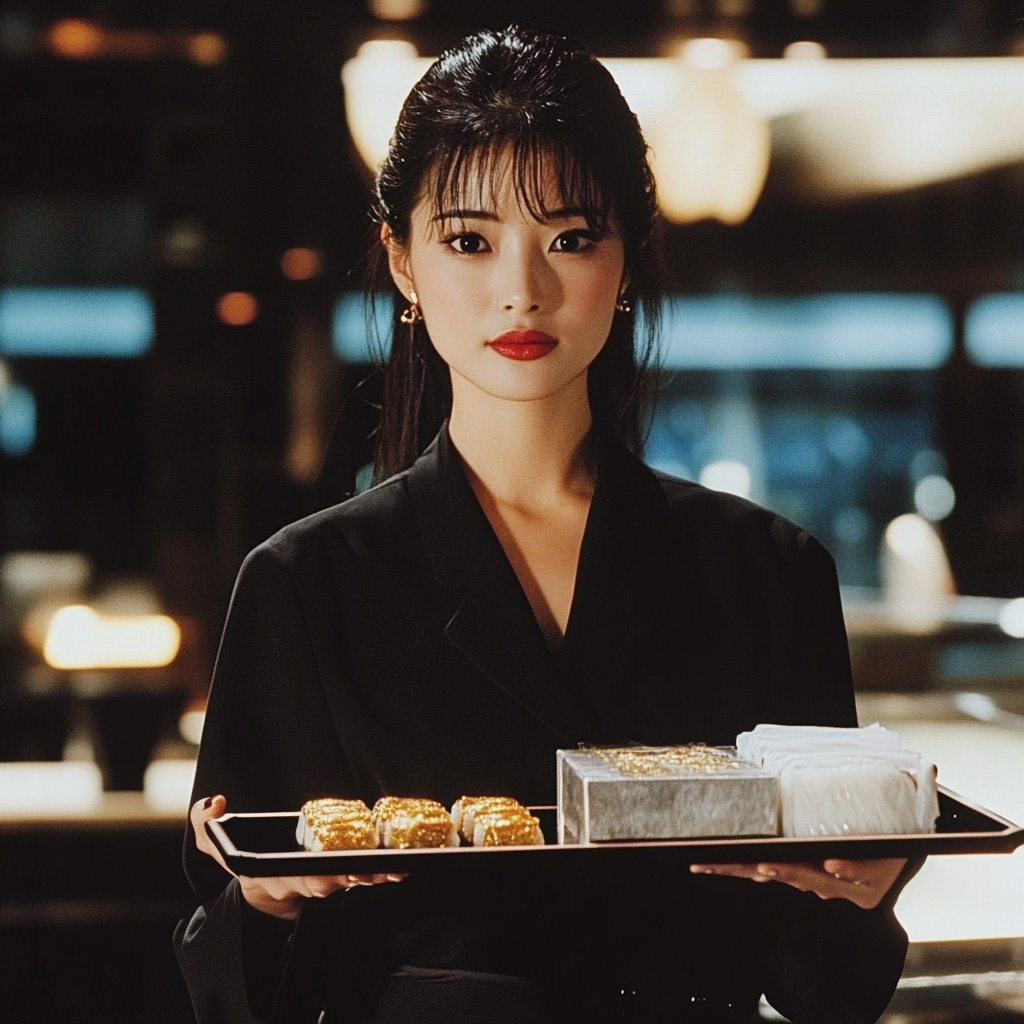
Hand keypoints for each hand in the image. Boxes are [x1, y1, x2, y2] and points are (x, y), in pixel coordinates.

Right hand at [190, 795, 406, 919]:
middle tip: (373, 869)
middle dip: (350, 877)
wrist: (262, 890)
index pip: (293, 875)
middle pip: (328, 881)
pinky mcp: (338, 877)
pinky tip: (401, 868)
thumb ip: (205, 823)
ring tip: (396, 870)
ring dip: (373, 877)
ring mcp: (320, 881)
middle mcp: (299, 880)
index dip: (313, 876)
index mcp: (273, 873)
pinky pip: (360, 877)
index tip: (329, 874)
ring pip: (348, 881)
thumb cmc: (242, 858)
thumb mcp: (213, 843)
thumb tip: (216, 802)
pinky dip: (380, 874)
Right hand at [687, 857, 907, 909]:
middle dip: (747, 870)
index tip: (700, 864)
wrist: (910, 839)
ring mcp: (848, 885)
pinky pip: (859, 872)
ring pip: (813, 878)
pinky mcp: (877, 878)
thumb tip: (756, 842)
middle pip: (777, 876)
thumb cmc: (858, 833)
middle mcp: (820, 883)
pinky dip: (845, 869)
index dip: (729, 868)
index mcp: (803, 872)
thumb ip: (792, 841)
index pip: (758, 870)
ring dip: (790, 872)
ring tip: (767, 865)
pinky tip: (831, 865)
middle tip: (717, 865)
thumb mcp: (822, 836)